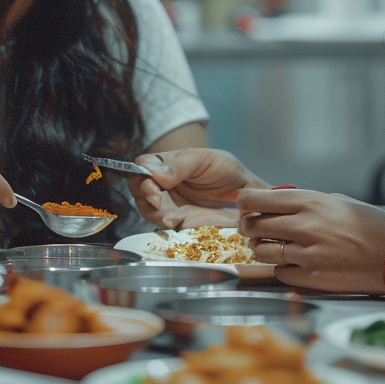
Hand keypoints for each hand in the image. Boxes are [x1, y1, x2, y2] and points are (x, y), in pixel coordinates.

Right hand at [131, 149, 265, 227]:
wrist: (246, 193)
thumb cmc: (227, 170)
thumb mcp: (207, 159)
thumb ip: (181, 164)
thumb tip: (155, 173)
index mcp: (168, 164)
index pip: (142, 165)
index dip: (142, 173)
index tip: (153, 183)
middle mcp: (164, 184)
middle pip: (138, 187)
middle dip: (143, 194)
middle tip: (156, 200)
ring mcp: (170, 204)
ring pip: (147, 208)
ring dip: (153, 213)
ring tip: (170, 218)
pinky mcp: (180, 223)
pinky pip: (163, 224)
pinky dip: (165, 224)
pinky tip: (176, 223)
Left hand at [237, 187, 384, 293]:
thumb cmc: (371, 225)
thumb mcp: (336, 201)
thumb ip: (304, 202)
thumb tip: (276, 204)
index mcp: (309, 201)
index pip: (256, 200)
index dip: (243, 203)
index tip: (244, 206)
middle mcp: (304, 226)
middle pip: (252, 226)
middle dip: (247, 226)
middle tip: (253, 228)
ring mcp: (306, 255)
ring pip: (261, 251)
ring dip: (262, 248)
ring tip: (274, 246)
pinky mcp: (312, 279)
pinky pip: (280, 273)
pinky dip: (281, 268)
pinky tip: (294, 262)